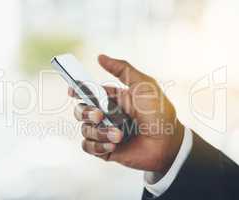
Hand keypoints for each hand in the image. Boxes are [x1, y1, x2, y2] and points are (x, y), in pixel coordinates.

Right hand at [69, 55, 183, 173]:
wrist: (168, 143)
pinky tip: (113, 145)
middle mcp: (106, 115)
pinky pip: (88, 146)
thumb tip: (100, 57)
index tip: (72, 90)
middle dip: (86, 113)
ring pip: (85, 130)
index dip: (77, 90)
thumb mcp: (143, 85)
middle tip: (99, 115)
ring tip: (118, 135)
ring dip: (99, 132)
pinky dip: (98, 146)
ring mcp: (105, 132)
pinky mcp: (106, 149)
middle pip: (81, 111)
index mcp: (112, 99)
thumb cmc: (159, 112)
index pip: (88, 93)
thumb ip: (122, 69)